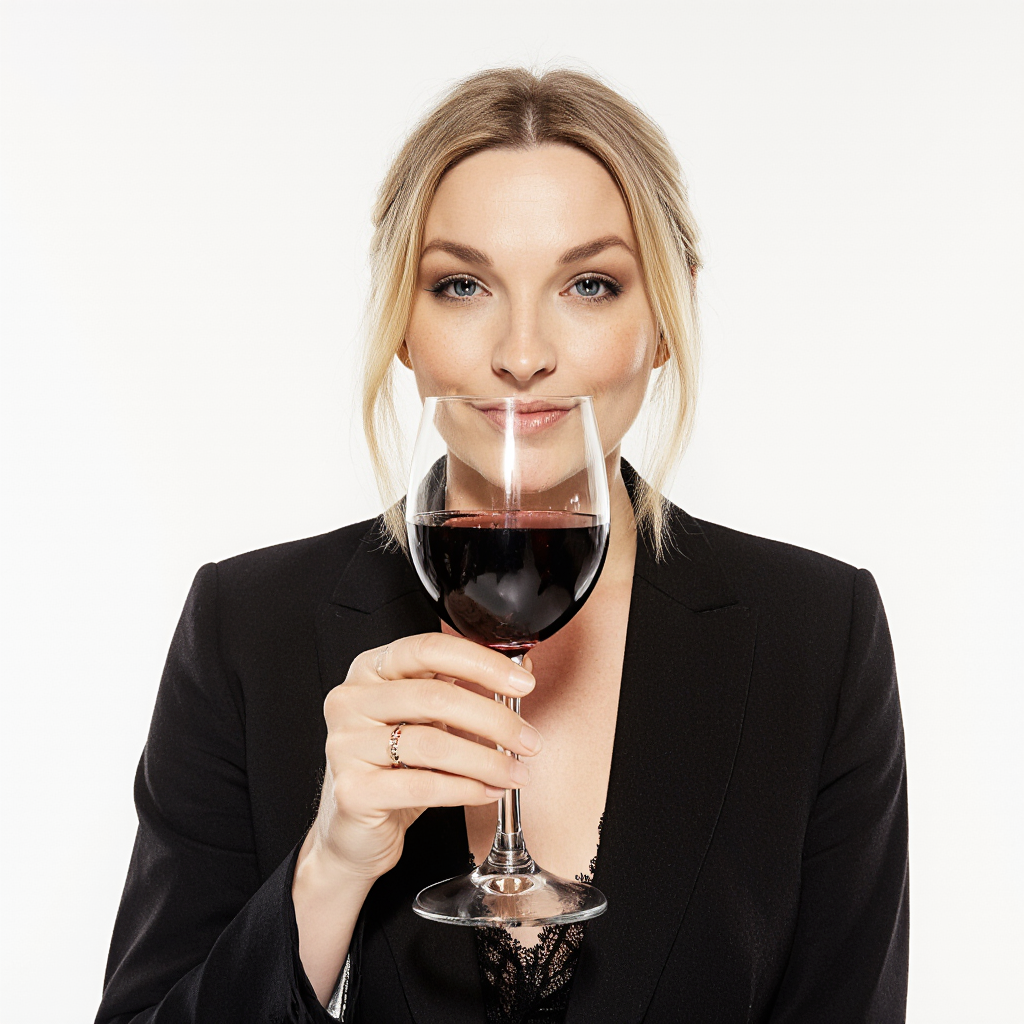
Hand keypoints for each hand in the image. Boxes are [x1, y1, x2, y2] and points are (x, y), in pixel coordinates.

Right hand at [306, 632, 541, 883]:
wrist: (356, 830)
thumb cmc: (396, 766)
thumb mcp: (430, 719)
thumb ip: (467, 689)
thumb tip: (521, 669)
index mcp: (371, 669)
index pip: (428, 648)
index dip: (481, 662)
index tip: (521, 683)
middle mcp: (351, 700)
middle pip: (435, 695)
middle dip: (494, 719)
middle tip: (529, 740)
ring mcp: (346, 745)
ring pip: (431, 743)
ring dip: (486, 760)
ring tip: (515, 772)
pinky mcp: (353, 791)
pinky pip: (422, 786)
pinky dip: (465, 789)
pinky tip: (488, 791)